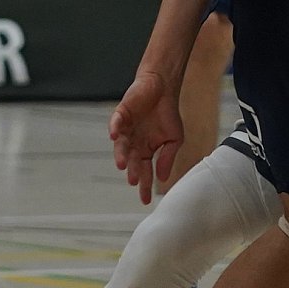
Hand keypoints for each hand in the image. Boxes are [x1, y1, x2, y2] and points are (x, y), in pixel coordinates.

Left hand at [110, 73, 183, 204]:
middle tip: (134, 181)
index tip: (145, 200)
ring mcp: (126, 130)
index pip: (144, 171)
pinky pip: (116, 124)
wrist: (163, 87)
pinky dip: (115, 129)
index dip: (145, 185)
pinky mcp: (121, 115)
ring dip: (120, 155)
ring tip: (122, 164)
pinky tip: (115, 136)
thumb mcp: (174, 138)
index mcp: (146, 150)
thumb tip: (162, 178)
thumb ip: (167, 157)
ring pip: (121, 146)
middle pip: (131, 161)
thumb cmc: (167, 112)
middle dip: (132, 171)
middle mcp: (134, 143)